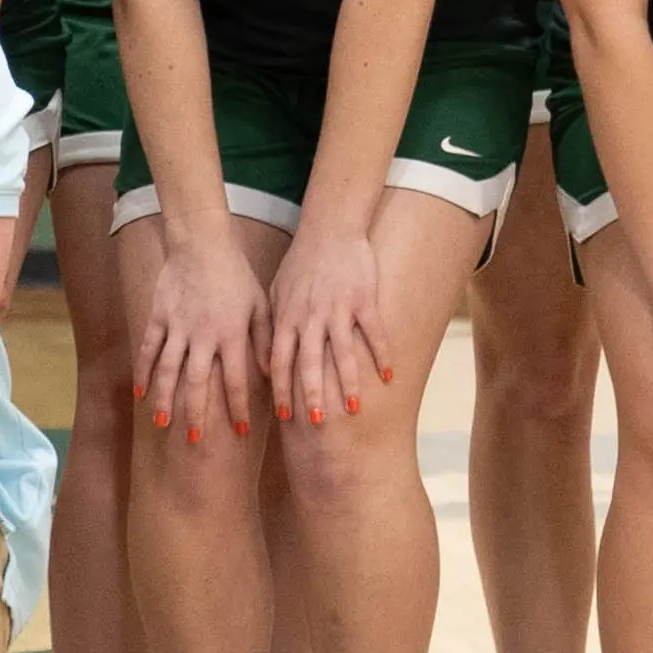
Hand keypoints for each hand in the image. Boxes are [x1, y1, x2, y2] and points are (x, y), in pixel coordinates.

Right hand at [128, 227, 265, 442]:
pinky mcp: (158, 316)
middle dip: (197, 413)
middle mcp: (203, 335)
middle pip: (198, 382)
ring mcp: (177, 326)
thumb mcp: (260, 305)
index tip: (239, 431)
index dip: (237, 408)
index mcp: (232, 334)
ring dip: (165, 400)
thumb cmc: (237, 275)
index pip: (236, 380)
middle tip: (195, 441)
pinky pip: (148, 349)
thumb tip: (273, 375)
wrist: (202, 242)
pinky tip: (140, 394)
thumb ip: (263, 340)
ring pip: (167, 370)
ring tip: (162, 425)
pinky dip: (142, 372)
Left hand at [265, 214, 389, 424]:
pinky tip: (388, 377)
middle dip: (310, 394)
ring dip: (347, 383)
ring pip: (343, 352)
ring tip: (353, 410)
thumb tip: (263, 364)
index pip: (279, 359)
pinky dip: (382, 355)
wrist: (329, 228)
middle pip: (309, 362)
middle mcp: (310, 316)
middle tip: (314, 423)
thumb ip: (271, 327)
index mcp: (287, 317)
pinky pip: (374, 332)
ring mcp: (338, 308)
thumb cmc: (301, 263)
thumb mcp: (276, 293)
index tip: (284, 415)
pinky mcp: (364, 299)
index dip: (281, 389)